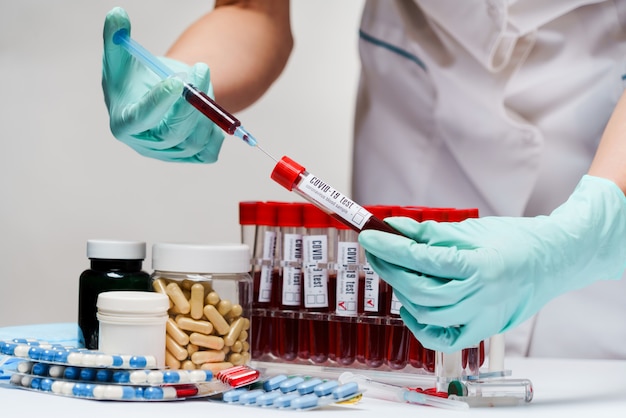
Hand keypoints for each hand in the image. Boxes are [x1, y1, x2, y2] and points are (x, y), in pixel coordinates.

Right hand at [102, 7, 223, 162]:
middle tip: (201, 69)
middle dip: (191, 102)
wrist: (160, 96)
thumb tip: (117, 14)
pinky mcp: (189, 156)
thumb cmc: (136, 78)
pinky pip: (209, 153)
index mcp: (123, 122)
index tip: (176, 81)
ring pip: (194, 140)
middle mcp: (145, 144)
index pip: (140, 119)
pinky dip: (216, 133)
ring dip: (205, 109)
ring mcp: (169, 154)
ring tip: (202, 80)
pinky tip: (210, 110)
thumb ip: (115, 38)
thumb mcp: (122, 58)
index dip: (158, 102)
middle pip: (172, 133)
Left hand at [358, 175, 625, 351]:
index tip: (369, 237)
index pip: (420, 259)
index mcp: (477, 265)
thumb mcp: (470, 230)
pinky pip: (442, 338)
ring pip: (426, 313)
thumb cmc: (514, 241)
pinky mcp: (482, 330)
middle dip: (389, 269)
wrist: (551, 260)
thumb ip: (430, 233)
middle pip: (418, 289)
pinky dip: (420, 325)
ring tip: (395, 272)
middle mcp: (479, 296)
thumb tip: (394, 228)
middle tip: (376, 252)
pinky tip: (411, 307)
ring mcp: (480, 317)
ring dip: (402, 292)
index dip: (390, 248)